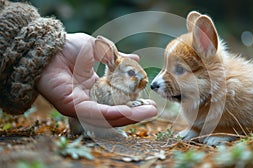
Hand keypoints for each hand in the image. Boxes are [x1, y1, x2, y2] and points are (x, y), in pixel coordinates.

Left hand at [37, 33, 156, 126]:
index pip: (117, 101)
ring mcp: (80, 106)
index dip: (133, 103)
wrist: (47, 46)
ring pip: (107, 117)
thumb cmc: (68, 48)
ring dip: (129, 116)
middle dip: (135, 113)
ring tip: (148, 112)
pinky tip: (129, 112)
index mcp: (95, 88)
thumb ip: (116, 58)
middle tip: (153, 110)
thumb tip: (136, 60)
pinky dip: (113, 114)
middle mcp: (89, 100)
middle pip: (115, 113)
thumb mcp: (99, 50)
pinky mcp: (72, 107)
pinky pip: (96, 114)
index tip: (149, 100)